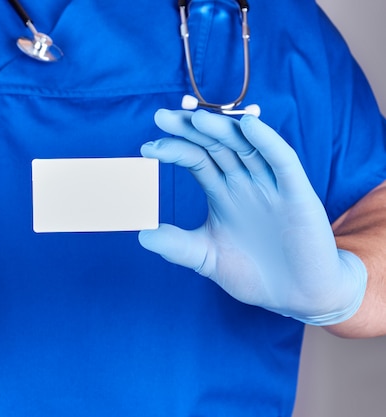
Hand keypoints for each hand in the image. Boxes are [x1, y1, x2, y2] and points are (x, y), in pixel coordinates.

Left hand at [139, 109, 365, 324]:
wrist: (296, 297)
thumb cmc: (254, 274)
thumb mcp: (206, 257)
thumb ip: (177, 245)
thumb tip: (141, 235)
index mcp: (222, 192)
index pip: (196, 158)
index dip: (174, 149)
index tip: (147, 148)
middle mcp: (245, 182)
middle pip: (216, 145)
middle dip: (190, 130)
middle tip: (162, 117)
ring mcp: (271, 185)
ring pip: (245, 146)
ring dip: (222, 129)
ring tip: (196, 118)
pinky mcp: (297, 194)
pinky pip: (282, 161)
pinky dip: (267, 142)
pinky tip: (249, 125)